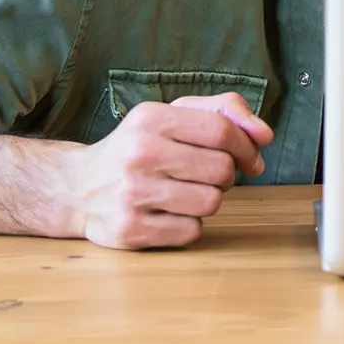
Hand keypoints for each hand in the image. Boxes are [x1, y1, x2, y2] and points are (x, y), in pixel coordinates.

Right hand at [67, 91, 273, 249]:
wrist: (78, 187)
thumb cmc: (139, 148)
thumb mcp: (173, 115)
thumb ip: (224, 111)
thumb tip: (264, 135)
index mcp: (151, 118)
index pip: (221, 130)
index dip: (246, 146)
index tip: (251, 157)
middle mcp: (139, 154)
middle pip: (222, 169)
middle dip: (226, 175)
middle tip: (208, 175)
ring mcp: (132, 194)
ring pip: (211, 202)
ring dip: (209, 200)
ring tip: (186, 192)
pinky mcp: (130, 230)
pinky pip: (191, 231)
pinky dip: (189, 224)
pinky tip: (168, 213)